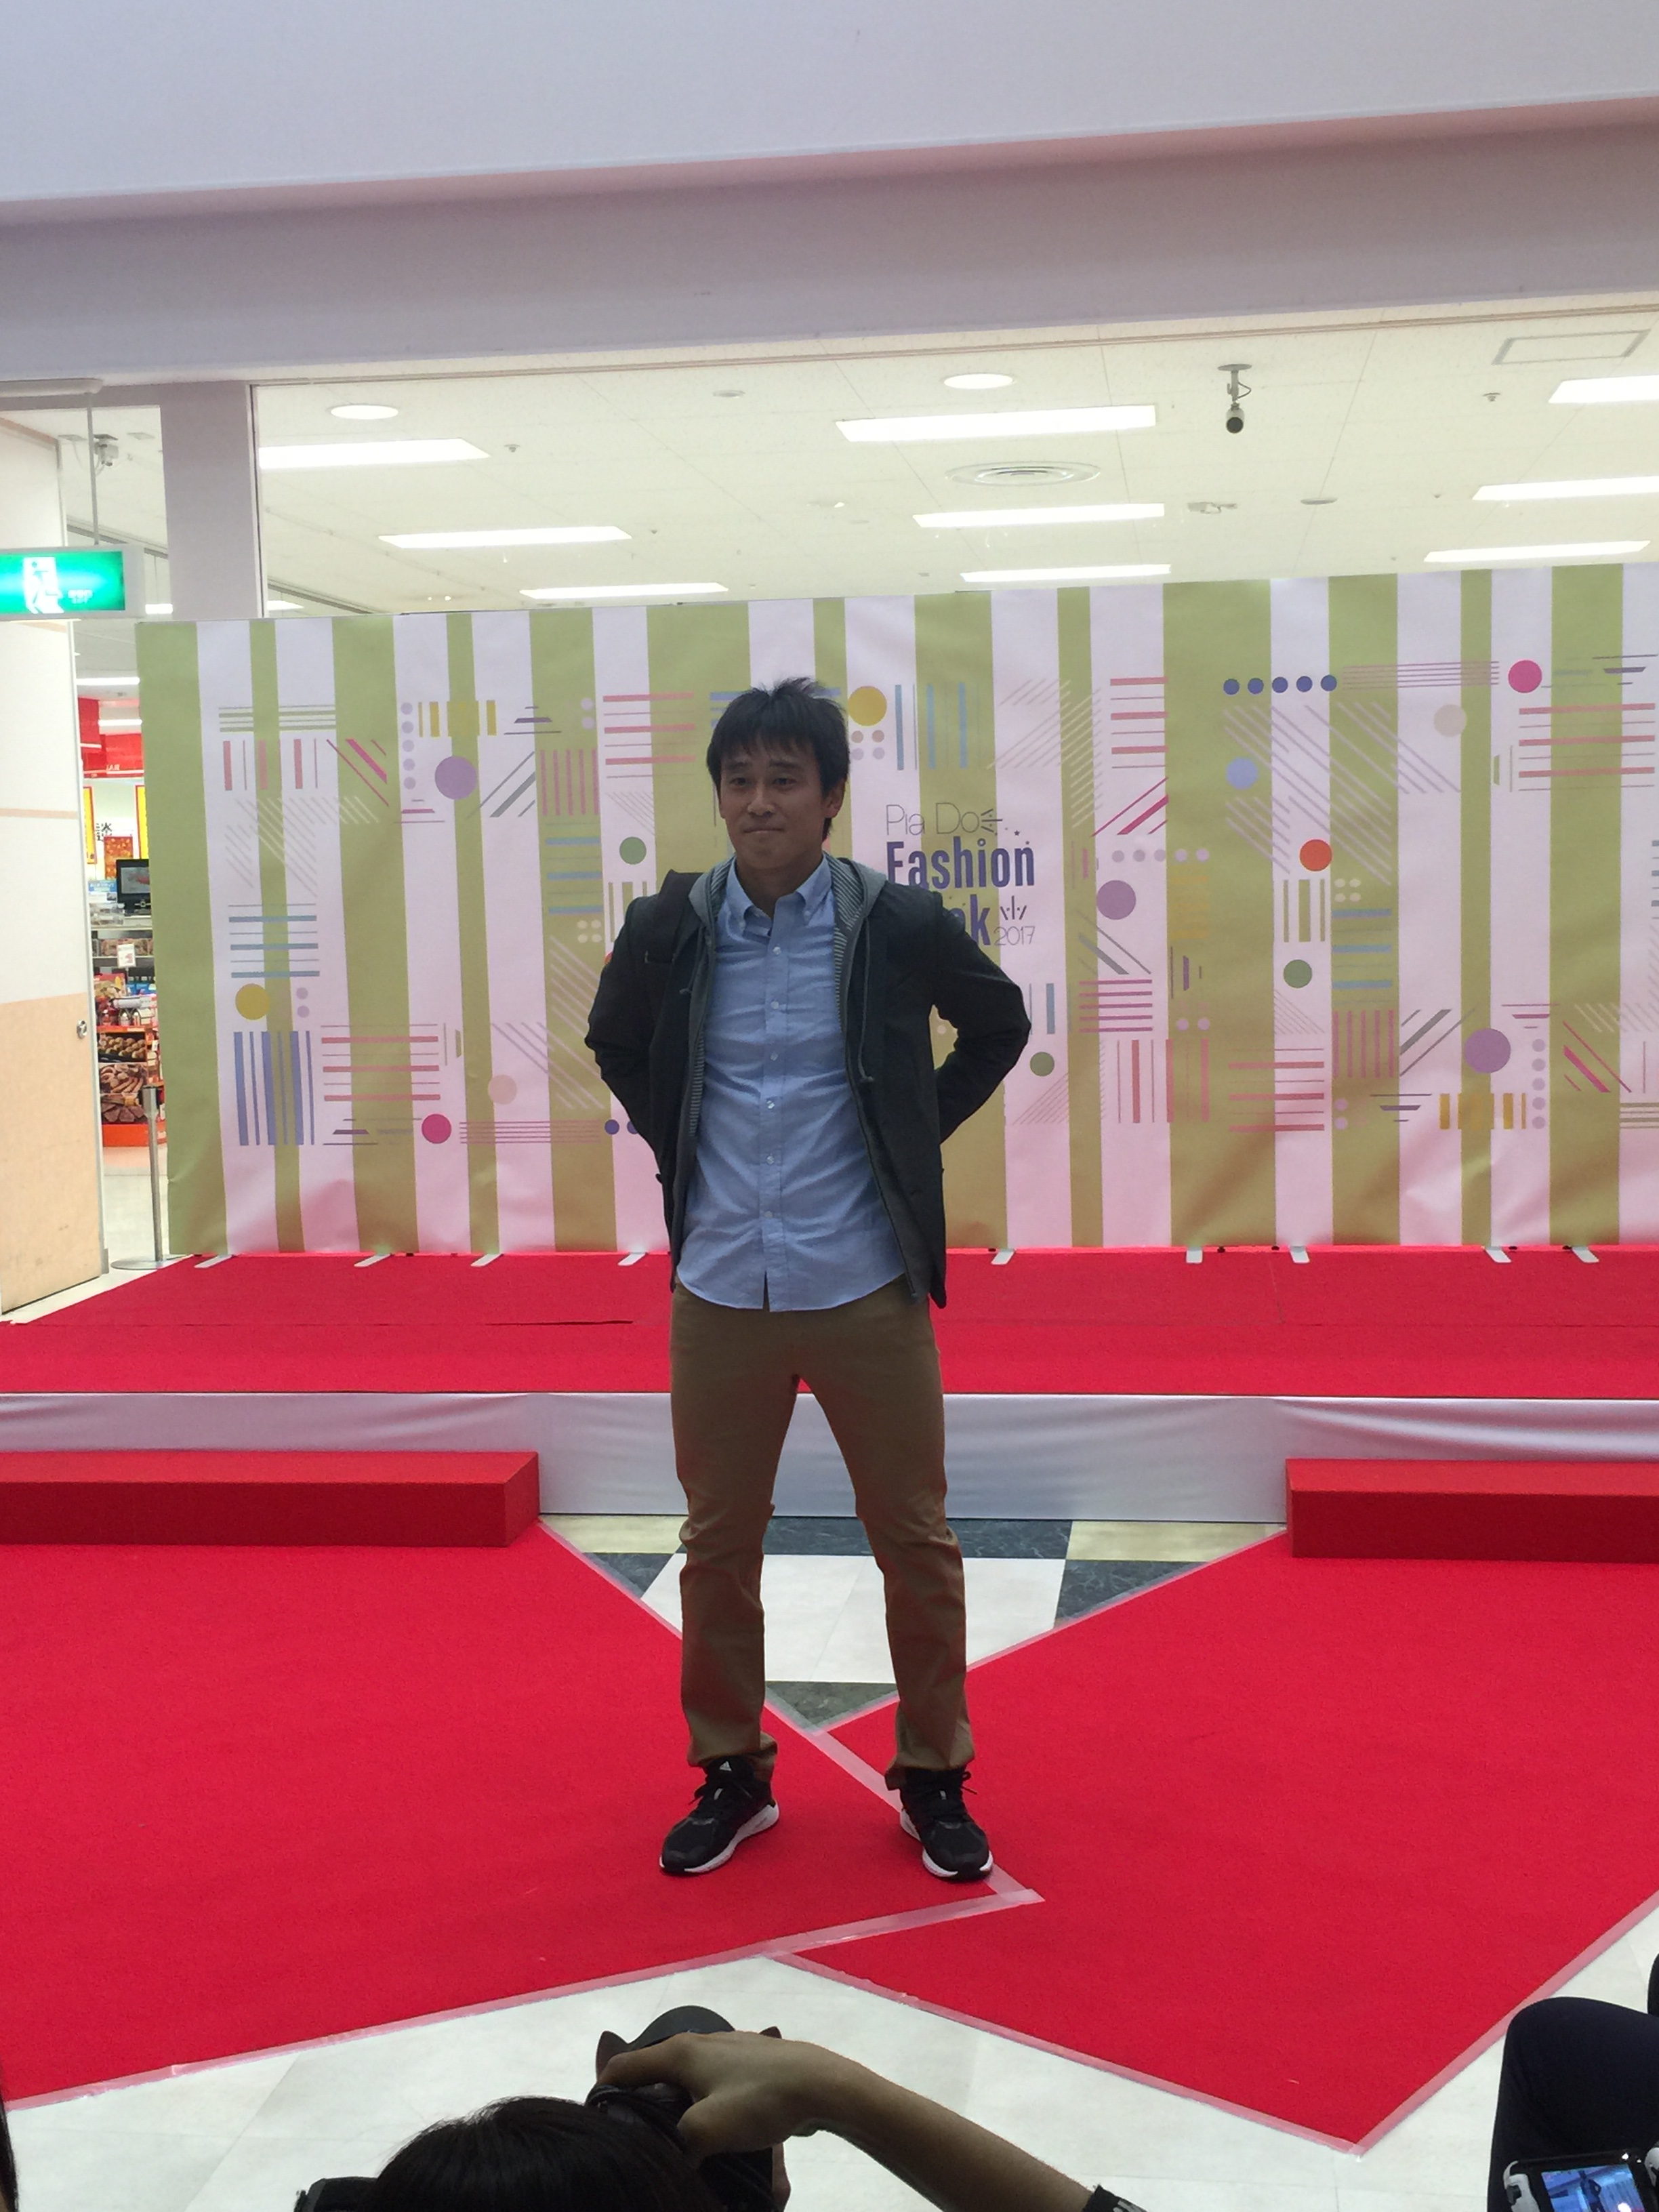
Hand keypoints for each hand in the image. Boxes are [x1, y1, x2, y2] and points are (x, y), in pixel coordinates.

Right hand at [597, 2029, 854, 2161]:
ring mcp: (724, 2051)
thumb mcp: (707, 2130)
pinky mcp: (746, 2064)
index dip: (605, 2093)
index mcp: (679, 2052)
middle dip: (641, 2103)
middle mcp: (697, 2043)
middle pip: (653, 2072)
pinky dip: (700, 2104)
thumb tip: (669, 2157)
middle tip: (639, 2137)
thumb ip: (676, 2145)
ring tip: (675, 2140)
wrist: (820, 2085)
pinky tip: (712, 2129)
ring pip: (683, 2080)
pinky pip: (709, 2084)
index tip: (598, 2123)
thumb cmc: (760, 2100)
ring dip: (674, 2107)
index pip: (625, 2067)